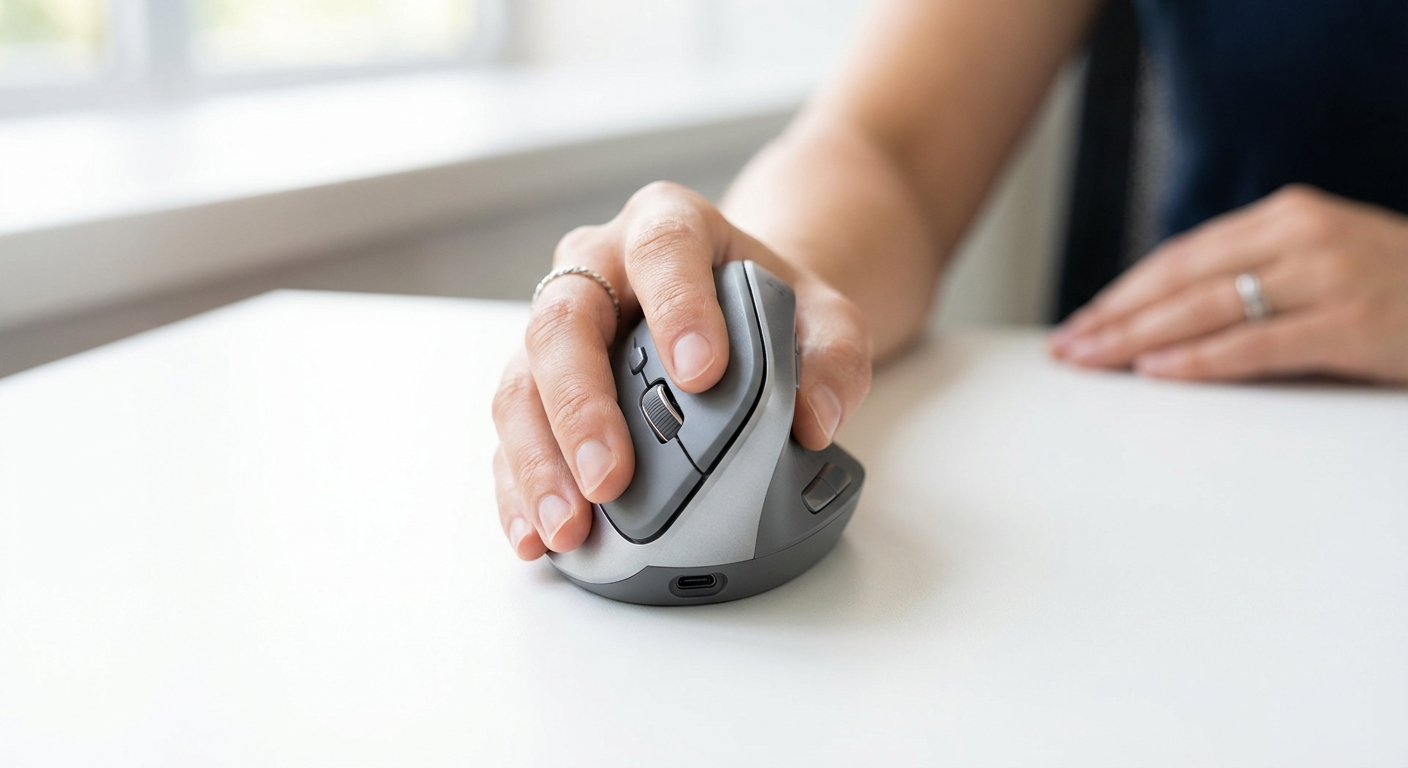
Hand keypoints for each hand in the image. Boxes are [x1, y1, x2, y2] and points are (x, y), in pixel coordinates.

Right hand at [492, 182, 872, 558]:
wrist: (740, 309)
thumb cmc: (772, 307)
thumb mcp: (827, 317)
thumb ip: (836, 358)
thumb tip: (814, 420)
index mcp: (668, 227)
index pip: (662, 252)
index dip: (675, 307)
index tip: (700, 375)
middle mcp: (597, 267)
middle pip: (564, 322)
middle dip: (581, 407)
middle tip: (611, 479)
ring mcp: (559, 325)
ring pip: (522, 381)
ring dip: (539, 460)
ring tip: (568, 526)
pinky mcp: (538, 383)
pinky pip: (513, 431)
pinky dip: (519, 486)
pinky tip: (534, 534)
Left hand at [1049, 185, 1407, 384]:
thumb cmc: (1395, 293)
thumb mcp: (1320, 267)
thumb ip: (1256, 279)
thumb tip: (1166, 321)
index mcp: (1289, 216)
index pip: (1183, 255)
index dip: (1124, 290)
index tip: (1081, 320)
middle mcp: (1303, 235)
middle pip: (1183, 279)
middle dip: (1115, 316)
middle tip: (1066, 348)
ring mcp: (1331, 276)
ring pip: (1208, 308)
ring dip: (1137, 338)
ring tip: (1091, 360)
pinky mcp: (1355, 323)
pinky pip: (1259, 343)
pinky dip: (1201, 360)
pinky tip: (1155, 373)